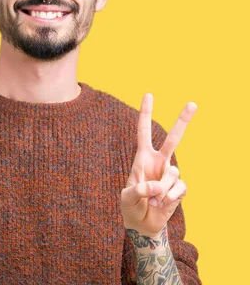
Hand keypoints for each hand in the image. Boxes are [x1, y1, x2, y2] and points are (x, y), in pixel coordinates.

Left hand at [121, 94, 196, 236]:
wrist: (142, 224)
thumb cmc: (130, 206)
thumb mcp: (127, 198)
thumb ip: (138, 190)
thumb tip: (156, 186)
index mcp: (142, 158)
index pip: (143, 132)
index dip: (146, 114)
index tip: (149, 95)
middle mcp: (159, 163)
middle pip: (173, 139)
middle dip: (183, 122)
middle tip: (193, 103)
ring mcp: (170, 175)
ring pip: (173, 173)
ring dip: (161, 189)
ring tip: (152, 199)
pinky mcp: (179, 189)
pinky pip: (179, 189)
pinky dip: (169, 198)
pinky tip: (161, 204)